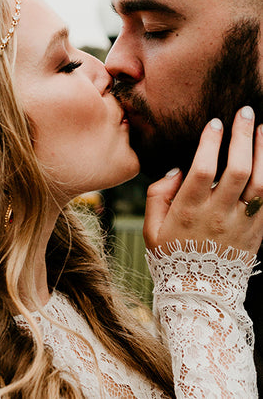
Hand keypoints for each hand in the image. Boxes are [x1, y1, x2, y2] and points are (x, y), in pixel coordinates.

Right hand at [144, 106, 262, 255]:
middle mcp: (218, 216)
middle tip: (245, 113)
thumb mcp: (151, 228)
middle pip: (237, 170)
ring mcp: (241, 225)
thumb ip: (159, 195)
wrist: (198, 290)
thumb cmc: (170, 256)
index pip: (203, 170)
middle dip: (242, 138)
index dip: (210, 143)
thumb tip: (178, 170)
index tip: (214, 123)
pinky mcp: (257, 233)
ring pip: (261, 183)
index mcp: (189, 212)